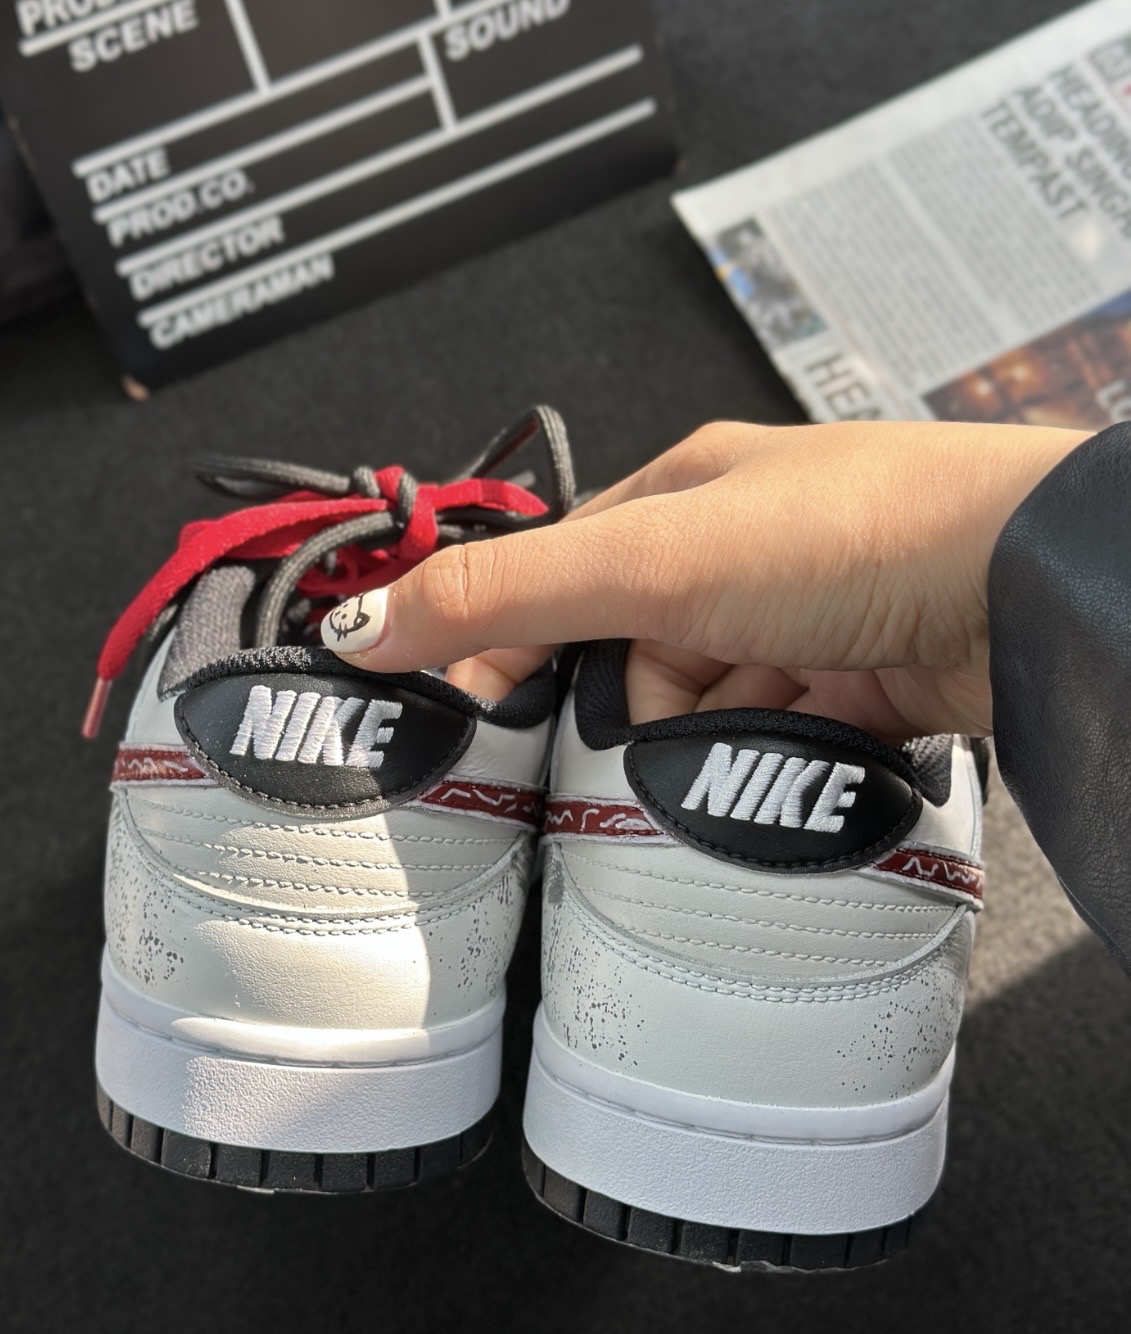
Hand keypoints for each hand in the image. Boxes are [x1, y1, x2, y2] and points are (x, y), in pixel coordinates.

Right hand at [325, 420, 1087, 737]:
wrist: (1031, 586)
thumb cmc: (862, 531)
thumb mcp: (654, 559)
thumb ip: (509, 595)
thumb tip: (373, 620)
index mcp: (683, 495)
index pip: (560, 574)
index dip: (508, 642)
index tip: (469, 711)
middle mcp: (742, 551)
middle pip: (633, 654)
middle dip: (626, 712)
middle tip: (626, 753)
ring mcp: (806, 618)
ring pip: (706, 707)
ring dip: (704, 747)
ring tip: (727, 759)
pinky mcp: (860, 683)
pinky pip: (776, 741)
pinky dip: (767, 764)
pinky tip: (781, 768)